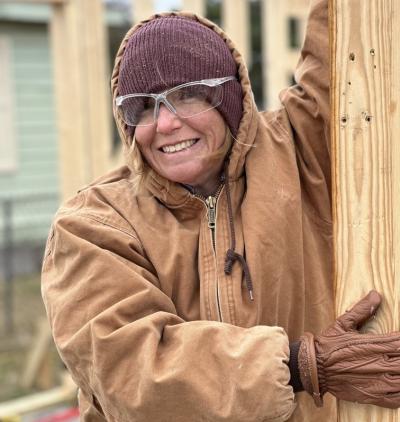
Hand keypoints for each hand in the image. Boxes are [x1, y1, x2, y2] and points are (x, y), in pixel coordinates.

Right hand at [299, 290, 399, 407]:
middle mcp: (378, 363)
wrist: (313, 368)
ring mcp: (377, 381)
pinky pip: (397, 398)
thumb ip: (361, 310)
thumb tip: (376, 295)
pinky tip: (399, 385)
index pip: (399, 342)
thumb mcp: (342, 323)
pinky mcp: (373, 395)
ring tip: (398, 368)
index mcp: (372, 345)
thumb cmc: (328, 345)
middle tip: (399, 354)